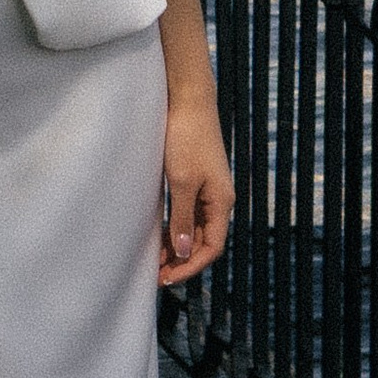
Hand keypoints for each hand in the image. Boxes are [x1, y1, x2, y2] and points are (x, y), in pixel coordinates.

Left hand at [158, 95, 232, 288]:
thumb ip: (182, 218)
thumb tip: (183, 252)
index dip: (191, 266)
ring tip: (156, 260)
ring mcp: (208, 189)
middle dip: (183, 260)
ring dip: (178, 246)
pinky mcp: (196, 179)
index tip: (168, 278)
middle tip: (157, 274)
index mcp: (222, 201)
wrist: (188, 100)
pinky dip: (177, 228)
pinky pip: (189, 213)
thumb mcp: (181, 182)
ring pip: (196, 229)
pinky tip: (161, 235)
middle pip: (204, 241)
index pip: (211, 247)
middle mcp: (219, 199)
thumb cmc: (186, 138)